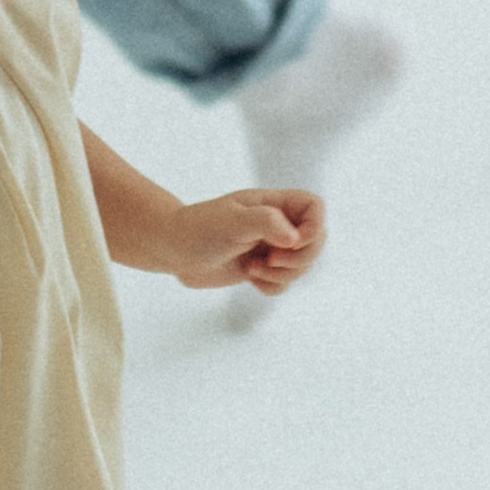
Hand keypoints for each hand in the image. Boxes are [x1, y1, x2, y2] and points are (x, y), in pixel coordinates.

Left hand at [164, 187, 324, 295]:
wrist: (173, 249)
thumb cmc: (198, 228)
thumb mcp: (231, 221)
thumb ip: (265, 222)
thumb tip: (295, 238)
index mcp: (273, 203)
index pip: (314, 206)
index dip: (314, 227)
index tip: (292, 242)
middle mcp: (276, 223)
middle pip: (316, 241)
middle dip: (297, 259)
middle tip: (270, 260)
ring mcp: (270, 246)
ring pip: (301, 266)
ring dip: (281, 275)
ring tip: (252, 268)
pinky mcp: (261, 268)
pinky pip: (284, 283)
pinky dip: (271, 286)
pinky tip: (248, 277)